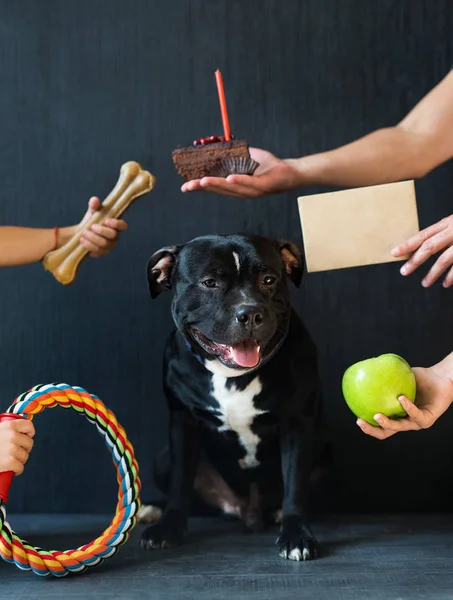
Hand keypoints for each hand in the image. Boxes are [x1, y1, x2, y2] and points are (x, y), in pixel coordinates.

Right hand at [0, 419, 34, 474]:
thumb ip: (6, 430)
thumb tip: (19, 432)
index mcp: (9, 425)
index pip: (29, 426)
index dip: (28, 433)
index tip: (25, 438)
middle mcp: (12, 435)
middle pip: (29, 443)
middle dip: (23, 449)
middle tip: (14, 453)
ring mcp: (12, 449)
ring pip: (25, 456)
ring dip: (19, 460)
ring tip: (10, 461)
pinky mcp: (10, 462)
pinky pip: (20, 467)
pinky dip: (17, 470)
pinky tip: (12, 470)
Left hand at [77, 197, 127, 257]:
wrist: (82, 233)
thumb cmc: (91, 221)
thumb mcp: (92, 211)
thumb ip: (94, 205)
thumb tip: (95, 200)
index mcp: (116, 226)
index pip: (123, 226)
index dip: (117, 224)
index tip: (106, 221)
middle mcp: (115, 237)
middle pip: (113, 236)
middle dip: (102, 231)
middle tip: (91, 226)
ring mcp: (109, 246)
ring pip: (105, 244)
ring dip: (93, 238)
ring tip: (84, 233)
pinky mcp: (102, 253)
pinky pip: (97, 251)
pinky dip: (89, 245)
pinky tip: (82, 240)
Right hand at [180, 148, 302, 197]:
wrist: (288, 171)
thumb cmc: (268, 165)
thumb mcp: (246, 157)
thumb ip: (232, 153)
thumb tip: (217, 144)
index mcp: (234, 186)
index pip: (214, 188)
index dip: (199, 187)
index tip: (185, 186)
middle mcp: (240, 191)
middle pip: (218, 190)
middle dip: (202, 187)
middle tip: (188, 186)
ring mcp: (251, 191)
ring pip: (230, 188)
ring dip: (216, 185)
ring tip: (202, 181)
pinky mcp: (262, 187)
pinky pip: (249, 184)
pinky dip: (239, 181)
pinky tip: (229, 178)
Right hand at [357, 365, 452, 439]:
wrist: (440, 377)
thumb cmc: (419, 377)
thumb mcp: (397, 376)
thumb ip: (382, 376)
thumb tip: (363, 370)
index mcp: (397, 415)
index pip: (380, 426)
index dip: (368, 426)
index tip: (357, 418)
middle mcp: (405, 421)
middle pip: (386, 432)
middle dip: (372, 430)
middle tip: (361, 421)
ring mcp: (416, 422)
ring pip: (399, 427)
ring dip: (387, 423)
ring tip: (377, 415)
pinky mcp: (427, 419)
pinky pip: (415, 414)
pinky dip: (407, 407)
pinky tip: (401, 398)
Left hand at [392, 215, 452, 287]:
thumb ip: (441, 233)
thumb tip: (419, 248)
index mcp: (447, 223)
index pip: (423, 234)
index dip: (408, 244)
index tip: (394, 253)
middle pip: (430, 246)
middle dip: (415, 260)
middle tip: (404, 272)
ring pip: (444, 259)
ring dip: (432, 273)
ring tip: (425, 283)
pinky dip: (451, 276)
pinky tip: (445, 283)